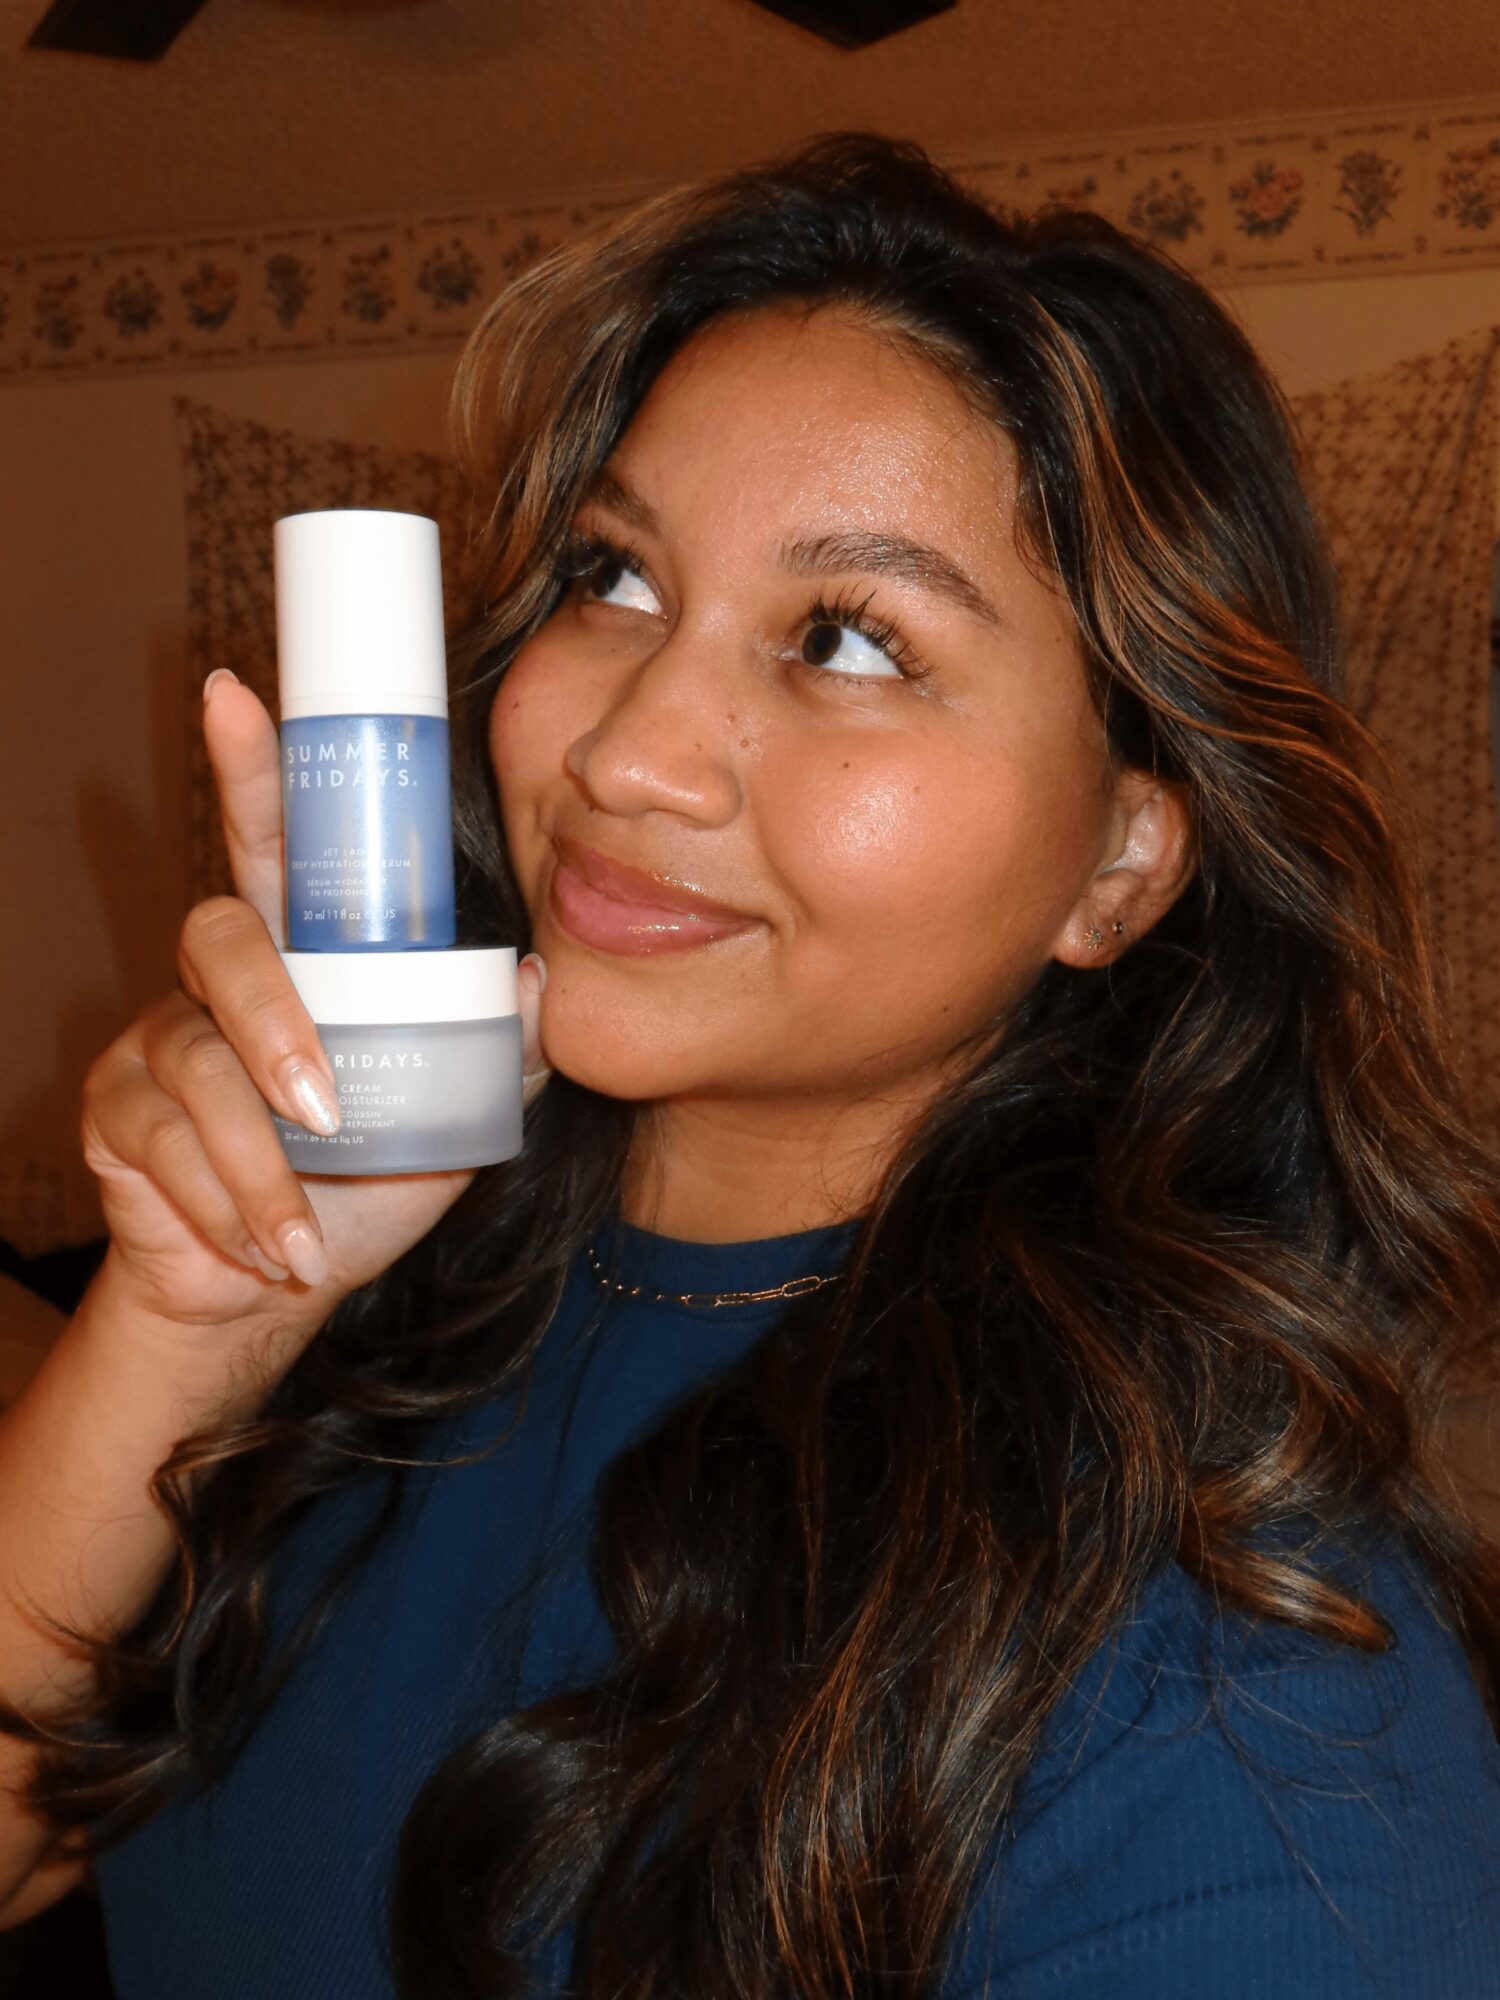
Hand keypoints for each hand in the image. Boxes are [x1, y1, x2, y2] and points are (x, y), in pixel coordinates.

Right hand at [78, 669, 545, 1378]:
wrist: (283, 1285)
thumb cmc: (367, 1180)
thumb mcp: (449, 1118)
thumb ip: (494, 1052)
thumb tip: (532, 978)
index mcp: (304, 957)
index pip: (273, 842)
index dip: (253, 767)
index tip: (232, 692)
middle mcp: (221, 978)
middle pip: (219, 935)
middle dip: (270, 1024)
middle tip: (323, 1107)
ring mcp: (159, 1038)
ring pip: (197, 1067)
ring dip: (259, 1163)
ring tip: (303, 1235)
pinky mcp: (118, 1111)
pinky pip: (164, 1141)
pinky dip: (228, 1204)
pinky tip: (267, 1246)